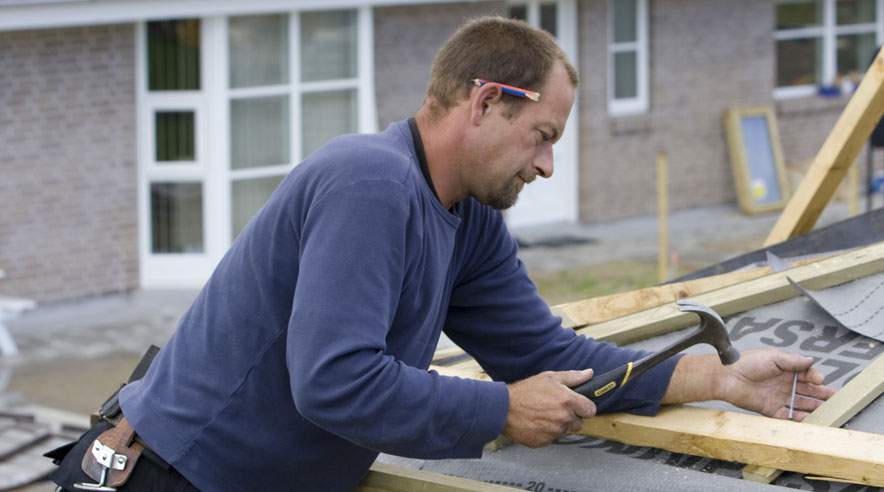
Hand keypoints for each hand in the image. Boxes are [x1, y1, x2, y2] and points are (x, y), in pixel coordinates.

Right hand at [503, 369, 596, 447]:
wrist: (503, 408)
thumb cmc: (525, 391)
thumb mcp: (549, 378)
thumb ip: (572, 377)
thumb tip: (589, 373)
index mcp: (568, 401)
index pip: (591, 410)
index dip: (584, 407)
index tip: (577, 405)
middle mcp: (564, 418)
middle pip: (579, 423)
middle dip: (571, 417)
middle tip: (555, 408)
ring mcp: (554, 432)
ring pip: (565, 431)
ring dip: (558, 425)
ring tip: (543, 415)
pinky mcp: (545, 442)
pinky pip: (552, 438)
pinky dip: (547, 432)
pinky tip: (537, 423)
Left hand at [720, 348, 835, 420]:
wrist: (726, 377)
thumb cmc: (746, 362)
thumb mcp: (772, 357)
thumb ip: (793, 361)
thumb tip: (811, 360)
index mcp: (785, 369)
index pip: (806, 374)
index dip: (815, 377)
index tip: (820, 380)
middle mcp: (783, 383)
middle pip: (807, 390)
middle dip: (821, 394)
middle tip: (835, 399)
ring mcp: (778, 397)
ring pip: (801, 404)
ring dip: (814, 407)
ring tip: (828, 410)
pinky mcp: (771, 409)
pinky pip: (789, 415)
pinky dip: (800, 418)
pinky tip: (810, 418)